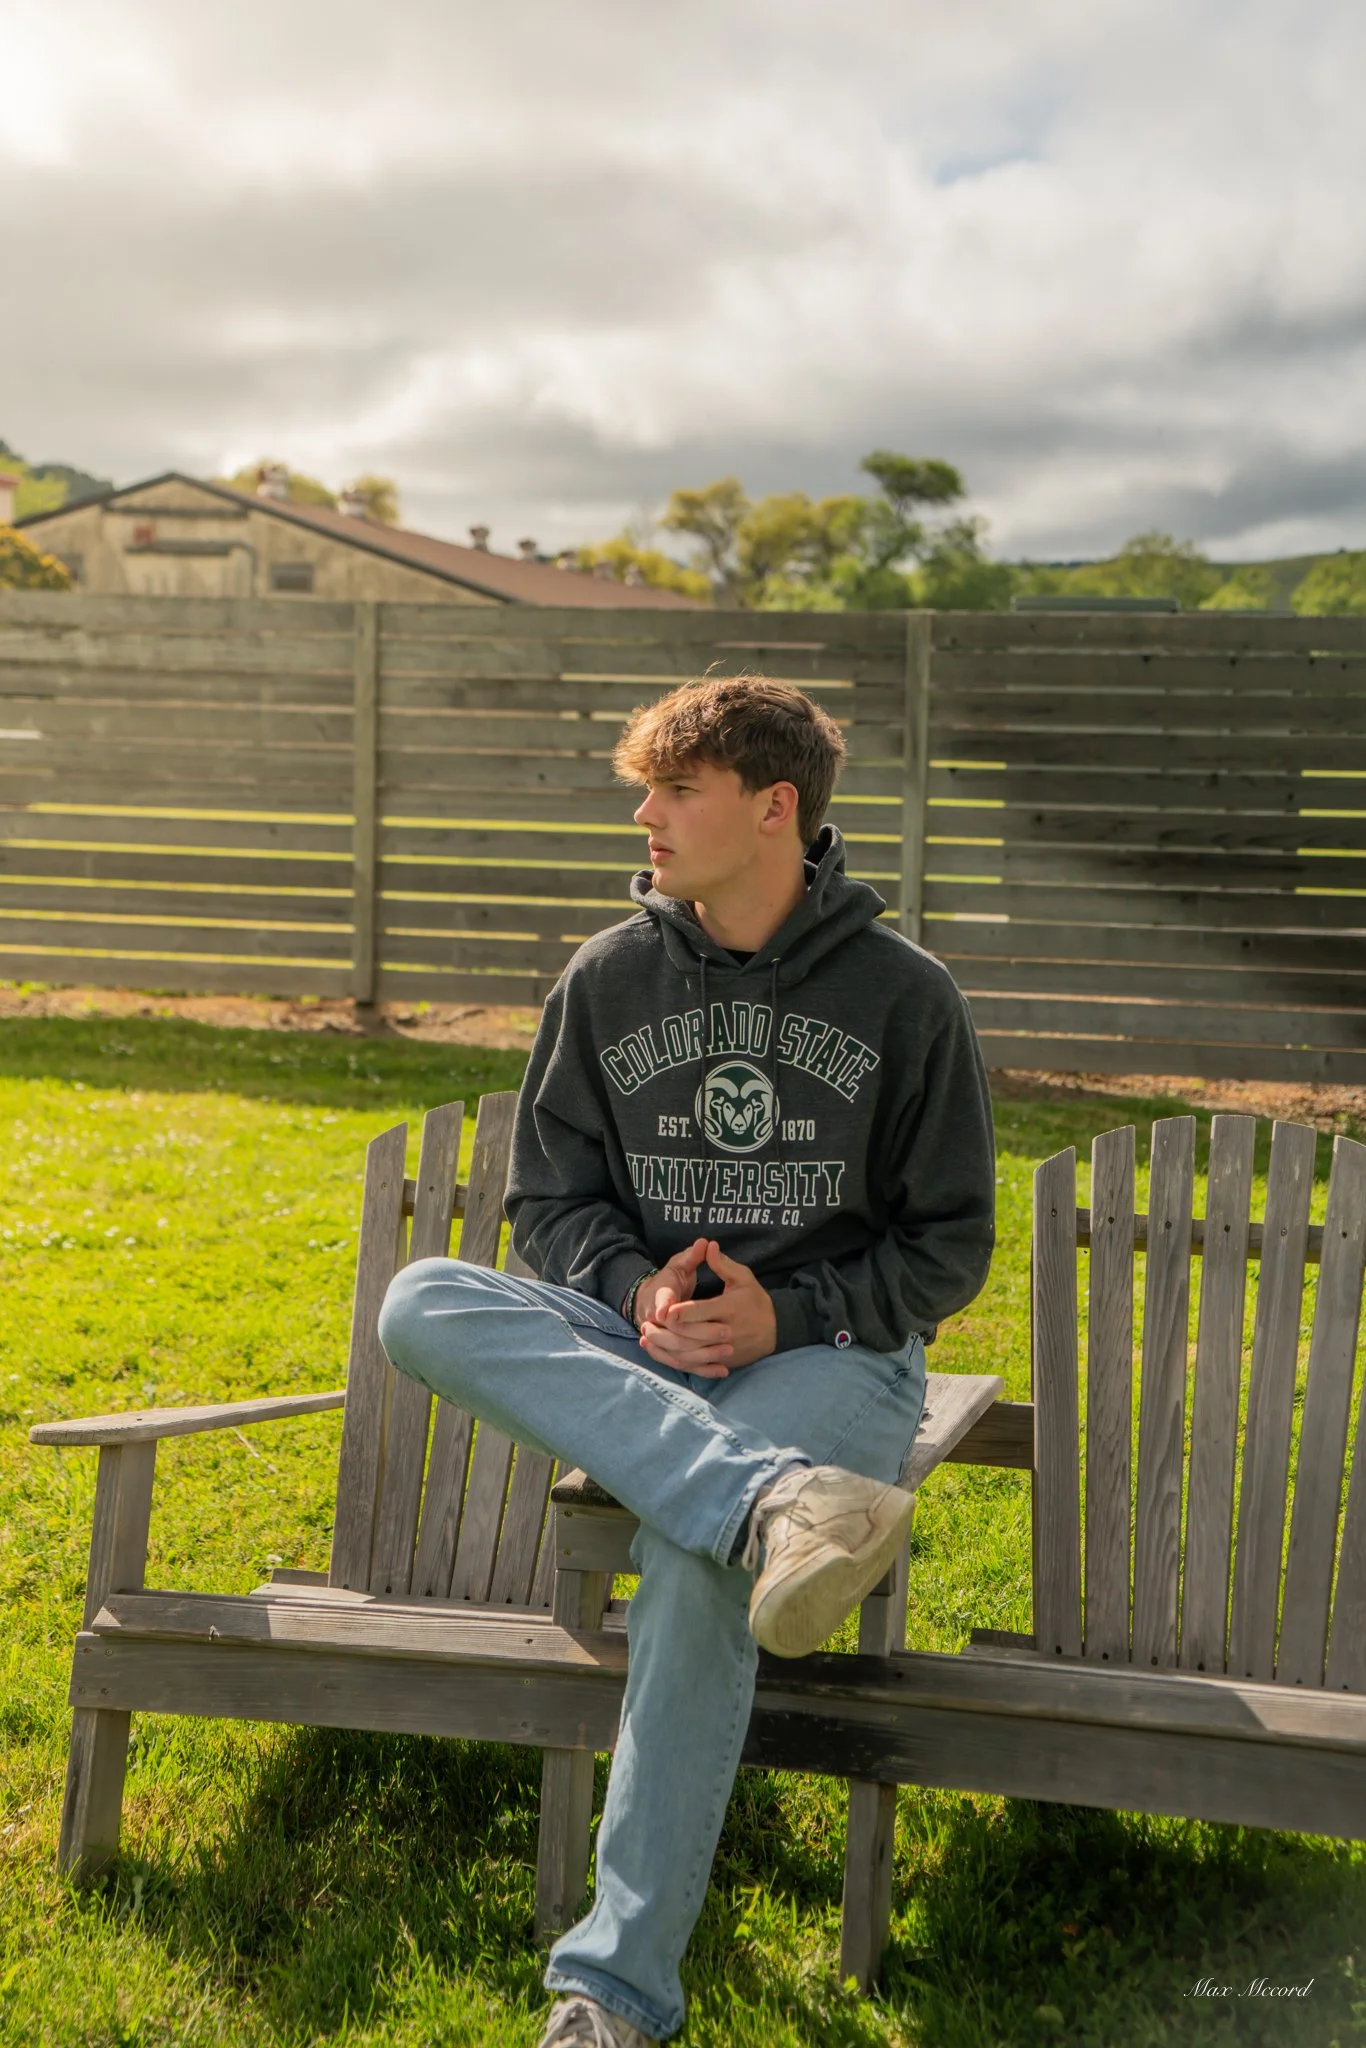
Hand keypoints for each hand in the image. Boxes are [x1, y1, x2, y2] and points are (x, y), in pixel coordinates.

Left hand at [641, 1240, 776, 1376]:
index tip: (664, 1310)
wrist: (777, 1329)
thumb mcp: (743, 1278)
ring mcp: (726, 1350)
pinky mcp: (725, 1361)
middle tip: (645, 1325)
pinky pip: (698, 1365)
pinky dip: (678, 1361)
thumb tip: (707, 1245)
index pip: (701, 1311)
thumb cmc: (756, 1300)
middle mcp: (727, 1331)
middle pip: (692, 1336)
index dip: (681, 1311)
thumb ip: (722, 1264)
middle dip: (667, 1332)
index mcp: (729, 1308)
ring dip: (667, 1348)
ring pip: (692, 1354)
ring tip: (647, 1339)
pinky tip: (662, 1354)